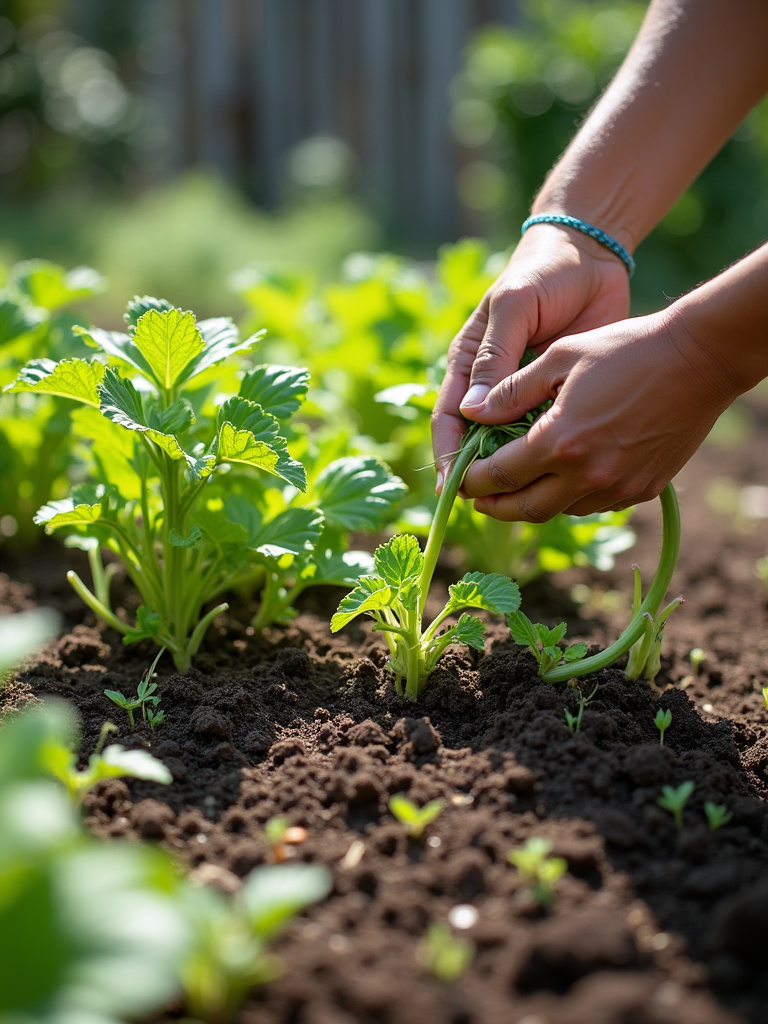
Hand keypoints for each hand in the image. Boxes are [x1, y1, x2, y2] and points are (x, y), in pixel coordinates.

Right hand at [431, 224, 630, 489]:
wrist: (592, 258)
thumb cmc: (543, 274)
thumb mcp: (514, 307)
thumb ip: (496, 356)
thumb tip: (472, 412)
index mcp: (469, 365)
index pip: (449, 419)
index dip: (448, 455)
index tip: (451, 486)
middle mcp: (491, 387)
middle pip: (477, 442)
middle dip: (480, 476)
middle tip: (488, 506)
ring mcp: (525, 396)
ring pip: (512, 445)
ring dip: (516, 473)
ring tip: (524, 501)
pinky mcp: (557, 399)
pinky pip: (548, 436)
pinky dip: (549, 458)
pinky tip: (559, 479)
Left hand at [459, 308, 739, 520]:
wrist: (700, 360)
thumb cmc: (626, 348)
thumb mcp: (561, 357)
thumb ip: (511, 391)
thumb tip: (470, 414)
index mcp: (560, 441)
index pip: (500, 476)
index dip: (473, 481)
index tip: (461, 479)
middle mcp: (587, 475)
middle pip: (525, 509)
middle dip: (496, 507)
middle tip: (479, 499)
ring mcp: (618, 487)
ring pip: (561, 511)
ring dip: (534, 502)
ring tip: (519, 487)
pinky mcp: (643, 490)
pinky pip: (595, 504)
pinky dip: (572, 497)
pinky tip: (564, 478)